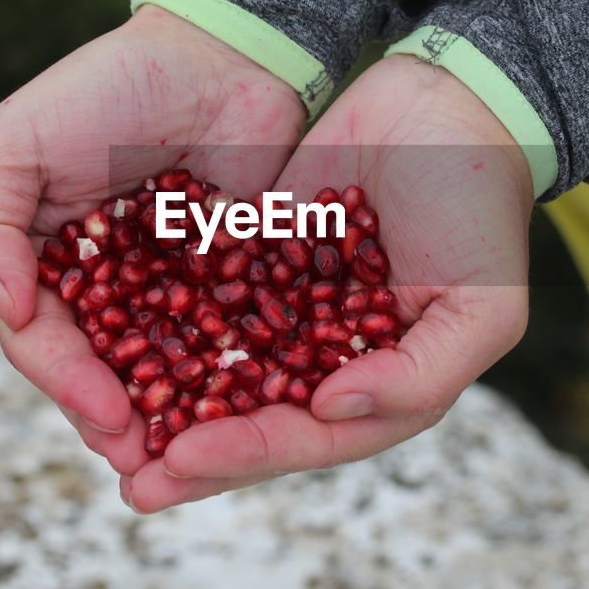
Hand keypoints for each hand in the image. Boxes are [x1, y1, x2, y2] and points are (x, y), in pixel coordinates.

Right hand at [0, 4, 304, 469]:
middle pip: (96, 367)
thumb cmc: (110, 88)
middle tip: (141, 458)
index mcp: (43, 257)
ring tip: (183, 457)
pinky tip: (238, 413)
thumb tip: (4, 305)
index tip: (104, 410)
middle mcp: (99, 282)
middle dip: (112, 415)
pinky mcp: (230, 282)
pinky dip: (224, 379)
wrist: (224, 54)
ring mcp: (165, 285)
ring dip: (165, 417)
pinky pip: (223, 341)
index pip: (38, 335)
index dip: (64, 378)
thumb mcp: (15, 141)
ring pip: (158, 368)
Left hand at [120, 53, 532, 510]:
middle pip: (251, 418)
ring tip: (107, 427)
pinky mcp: (257, 258)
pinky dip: (165, 320)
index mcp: (381, 388)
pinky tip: (111, 335)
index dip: (245, 454)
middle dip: (192, 454)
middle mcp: (328, 361)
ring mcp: (289, 310)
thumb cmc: (480, 215)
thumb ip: (416, 376)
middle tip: (130, 481)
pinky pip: (206, 298)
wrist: (447, 107)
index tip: (181, 459)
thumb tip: (328, 408)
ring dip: (167, 401)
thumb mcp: (482, 310)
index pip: (306, 438)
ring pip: (219, 366)